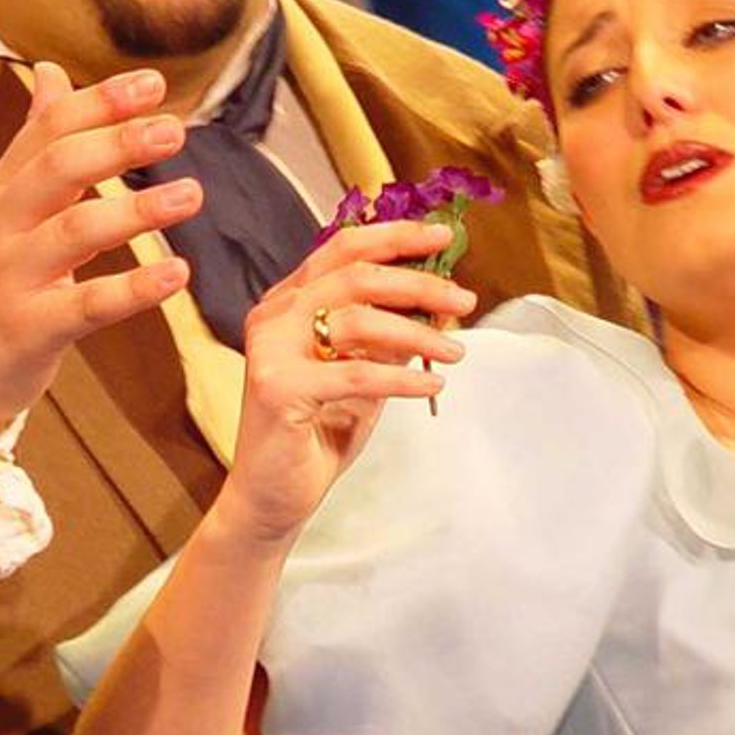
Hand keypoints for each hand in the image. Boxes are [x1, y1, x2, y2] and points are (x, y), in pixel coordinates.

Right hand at [0, 64, 200, 429]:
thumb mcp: (3, 204)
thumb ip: (34, 141)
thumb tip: (50, 72)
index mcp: (1, 189)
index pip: (48, 130)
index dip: (101, 103)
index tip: (154, 84)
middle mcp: (1, 225)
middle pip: (57, 169)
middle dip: (117, 144)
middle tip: (173, 132)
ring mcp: (11, 277)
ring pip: (74, 232)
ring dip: (137, 210)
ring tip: (191, 194)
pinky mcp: (29, 330)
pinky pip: (86, 306)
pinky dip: (134, 288)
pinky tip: (177, 273)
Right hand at [220, 220, 473, 545]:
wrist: (273, 496)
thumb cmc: (316, 433)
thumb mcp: (360, 372)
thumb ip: (384, 335)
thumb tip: (437, 303)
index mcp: (287, 302)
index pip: (342, 250)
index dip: (395, 238)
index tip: (443, 237)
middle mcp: (273, 317)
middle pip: (355, 277)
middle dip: (418, 283)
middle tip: (464, 300)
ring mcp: (271, 351)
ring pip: (357, 320)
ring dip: (417, 332)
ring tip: (454, 351)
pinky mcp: (279, 389)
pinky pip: (356, 373)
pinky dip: (402, 377)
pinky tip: (432, 385)